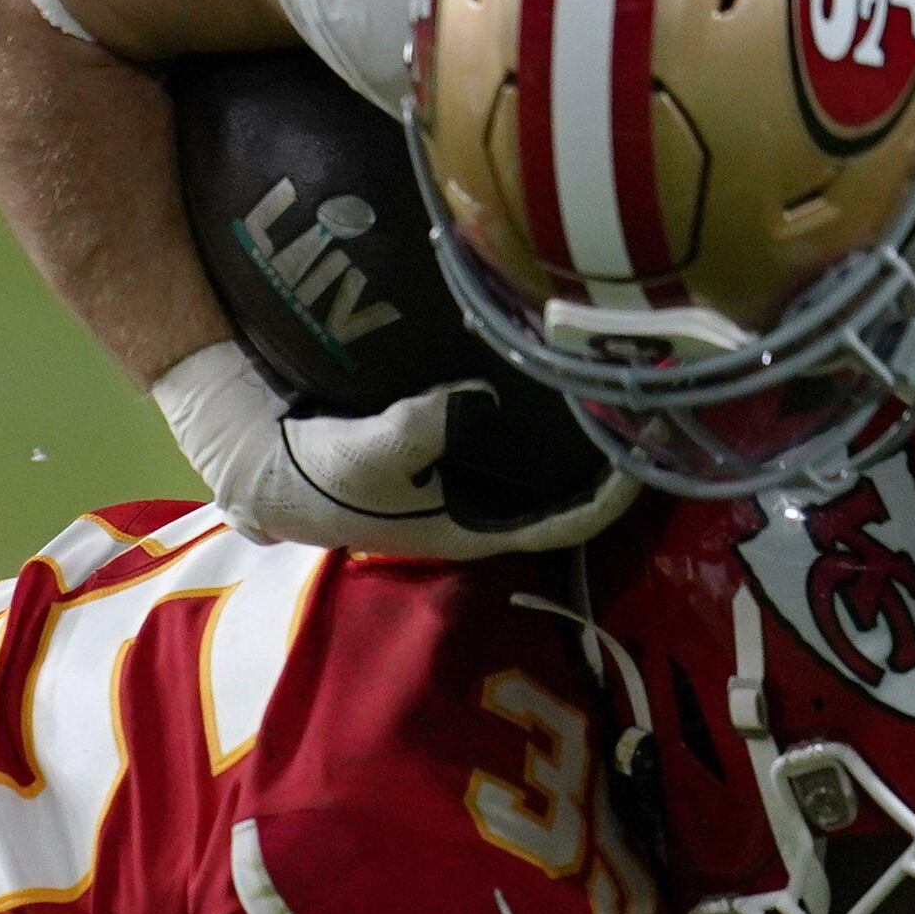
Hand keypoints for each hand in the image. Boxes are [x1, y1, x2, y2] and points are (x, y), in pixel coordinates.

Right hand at [148, 342, 633, 559]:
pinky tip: (557, 383)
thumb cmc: (322, 471)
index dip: (611, 496)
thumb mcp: (370, 448)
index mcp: (473, 530)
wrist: (266, 461)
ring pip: (544, 473)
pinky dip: (544, 424)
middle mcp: (481, 514)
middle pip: (566, 498)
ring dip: (579, 444)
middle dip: (605, 463)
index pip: (566, 525)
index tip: (648, 452)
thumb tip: (475, 398)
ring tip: (612, 390)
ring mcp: (467, 489)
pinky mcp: (452, 459)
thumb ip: (425, 425)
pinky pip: (517, 446)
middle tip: (645, 407)